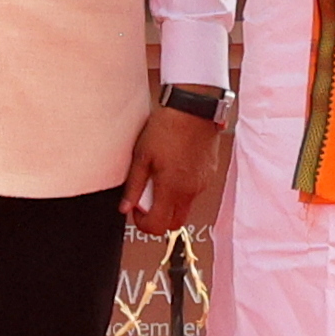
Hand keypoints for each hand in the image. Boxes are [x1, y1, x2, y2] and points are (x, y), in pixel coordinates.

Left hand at [126, 99, 230, 235]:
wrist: (194, 108)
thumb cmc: (166, 128)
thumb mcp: (141, 156)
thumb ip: (133, 186)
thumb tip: (124, 208)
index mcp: (171, 189)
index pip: (158, 226)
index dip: (143, 223)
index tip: (136, 208)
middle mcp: (190, 191)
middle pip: (174, 223)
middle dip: (159, 217)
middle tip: (148, 197)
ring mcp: (202, 184)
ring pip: (185, 207)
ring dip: (171, 201)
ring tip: (161, 175)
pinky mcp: (210, 173)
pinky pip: (194, 191)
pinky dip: (182, 188)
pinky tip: (174, 166)